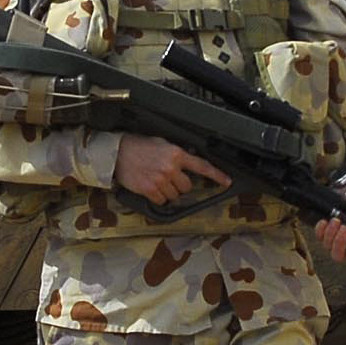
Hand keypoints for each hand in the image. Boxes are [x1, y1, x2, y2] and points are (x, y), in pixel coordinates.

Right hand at [115, 134, 229, 206]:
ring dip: (168, 191)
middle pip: (187, 187)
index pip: (202, 166)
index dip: (217, 175)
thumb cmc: (139, 146)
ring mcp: (161, 180)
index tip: (226, 182)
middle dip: (180, 184)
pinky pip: (162, 201)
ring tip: (156, 180)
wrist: (118, 152)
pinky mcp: (150, 190)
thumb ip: (177, 154)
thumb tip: (188, 163)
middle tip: (168, 177)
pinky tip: (150, 187)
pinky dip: (158, 197)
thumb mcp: (162, 143)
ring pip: (175, 196)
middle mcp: (171, 168)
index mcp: (177, 154)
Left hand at [316, 179, 345, 273]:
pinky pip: (319, 236)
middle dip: (339, 244)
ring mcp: (335, 241)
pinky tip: (326, 221)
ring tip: (337, 220)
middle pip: (338, 257)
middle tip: (344, 228)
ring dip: (331, 233)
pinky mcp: (326, 232)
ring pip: (327, 246)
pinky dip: (321, 229)